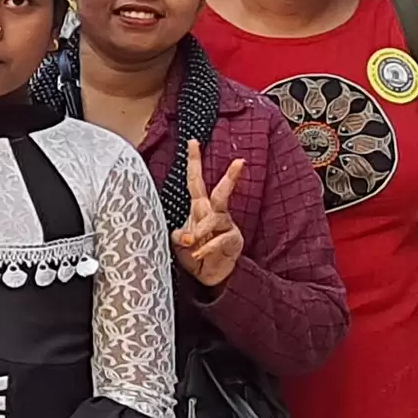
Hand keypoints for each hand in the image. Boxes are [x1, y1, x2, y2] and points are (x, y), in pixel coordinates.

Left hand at [172, 139, 247, 289]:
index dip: (194, 162)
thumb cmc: (194, 254)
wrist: (209, 275)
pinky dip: (207, 248)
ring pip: (215, 218)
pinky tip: (199, 254)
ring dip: (201, 230)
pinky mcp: (233, 240)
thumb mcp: (179, 244)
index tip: (193, 142)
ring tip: (191, 242)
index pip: (195, 181)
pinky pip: (220, 240)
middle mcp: (214, 213)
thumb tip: (183, 235)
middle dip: (230, 177)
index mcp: (199, 208)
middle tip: (239, 162)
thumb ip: (178, 236)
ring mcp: (226, 226)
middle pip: (221, 191)